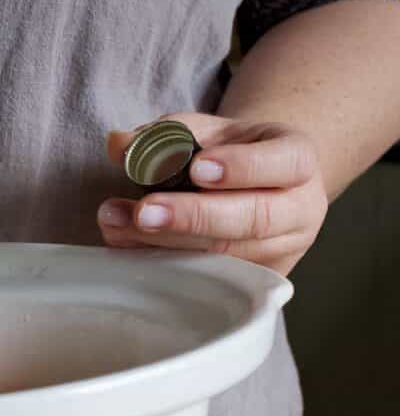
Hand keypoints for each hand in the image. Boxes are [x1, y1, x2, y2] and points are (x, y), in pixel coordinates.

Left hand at [98, 113, 328, 274]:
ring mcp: (280, 252)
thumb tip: (119, 144)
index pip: (284, 162)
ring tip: (117, 225)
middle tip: (143, 212)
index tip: (197, 168)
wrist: (260, 189)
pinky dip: (165, 264)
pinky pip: (210, 278)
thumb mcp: (208, 132)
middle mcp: (298, 211)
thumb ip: (167, 134)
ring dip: (165, 243)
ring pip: (226, 254)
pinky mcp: (255, 283)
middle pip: (253, 218)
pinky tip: (129, 250)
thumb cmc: (232, 155)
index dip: (242, 168)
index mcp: (298, 161)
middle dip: (193, 217)